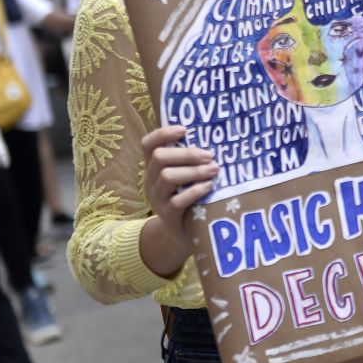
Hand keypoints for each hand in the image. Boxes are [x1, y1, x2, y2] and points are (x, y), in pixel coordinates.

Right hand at [141, 126, 216, 251]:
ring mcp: (157, 198)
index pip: (148, 144)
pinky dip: (194, 191)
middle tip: (210, 156)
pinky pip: (176, 201)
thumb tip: (214, 136)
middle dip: (187, 154)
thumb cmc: (188, 195)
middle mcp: (151, 180)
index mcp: (154, 166)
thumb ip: (191, 159)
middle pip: (159, 157)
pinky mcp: (167, 215)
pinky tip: (209, 187)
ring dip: (194, 171)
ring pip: (167, 177)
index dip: (163, 133)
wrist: (181, 233)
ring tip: (214, 170)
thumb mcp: (185, 175)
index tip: (184, 130)